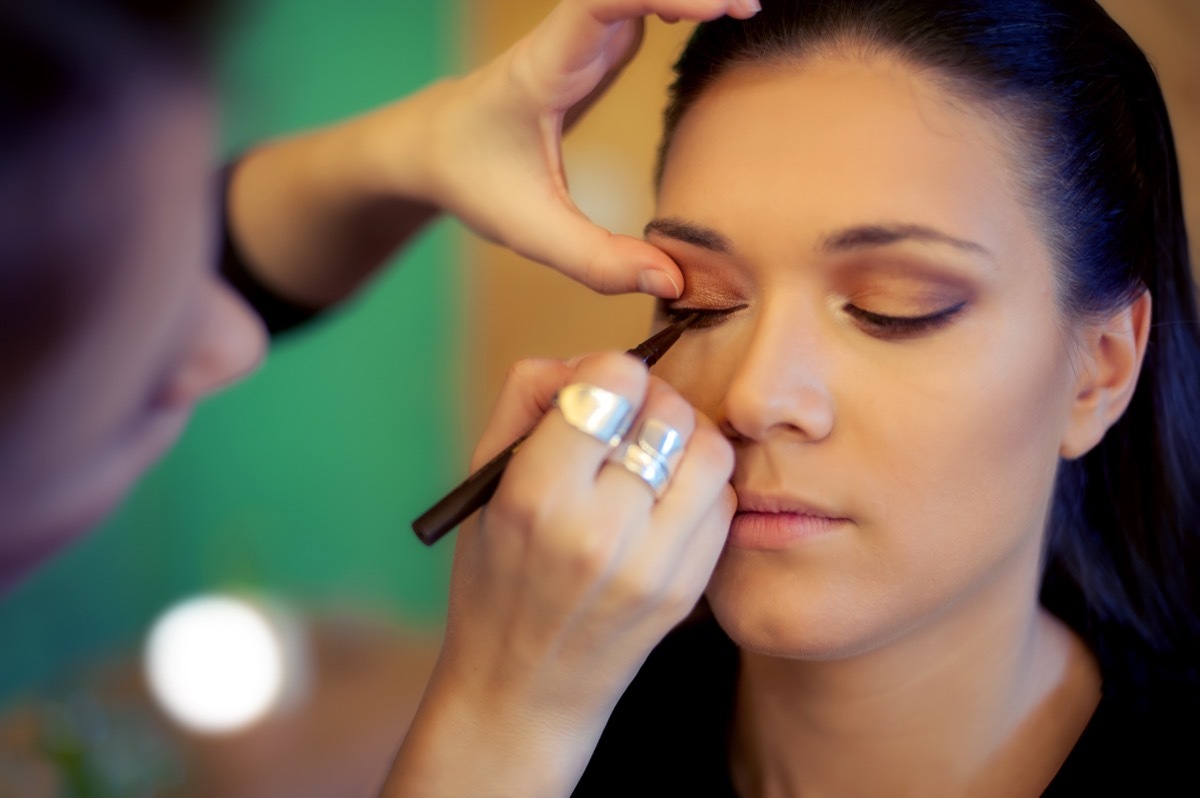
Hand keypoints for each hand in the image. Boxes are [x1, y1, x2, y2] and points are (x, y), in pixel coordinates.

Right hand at [383, 352, 733, 796]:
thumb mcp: (484, 480)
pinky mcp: (688, 589)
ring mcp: (653, 566)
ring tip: (652, 456)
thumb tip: (590, 362)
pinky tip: (666, 499)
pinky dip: (701, 484)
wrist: (523, 689)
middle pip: (669, 410)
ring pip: (710, 449)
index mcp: (537, 497)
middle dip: (649, 401)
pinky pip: (723, 500)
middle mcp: (600, 532)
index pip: (612, 382)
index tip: (597, 394)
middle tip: (627, 422)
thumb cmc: (495, 573)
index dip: (606, 373)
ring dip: (684, 438)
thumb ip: (529, 398)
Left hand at [416, 0, 760, 297]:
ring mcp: (586, 37)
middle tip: (752, 7)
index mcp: (547, 69)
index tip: (720, 7)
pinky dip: (685, 4)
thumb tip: (673, 282)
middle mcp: (568, 39)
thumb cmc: (478, 181)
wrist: (437, 145)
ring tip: (748, 10)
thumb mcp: (532, 231)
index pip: (603, 2)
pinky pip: (647, 5)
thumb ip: (598, 262)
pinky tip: (721, 16)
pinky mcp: (600, 46)